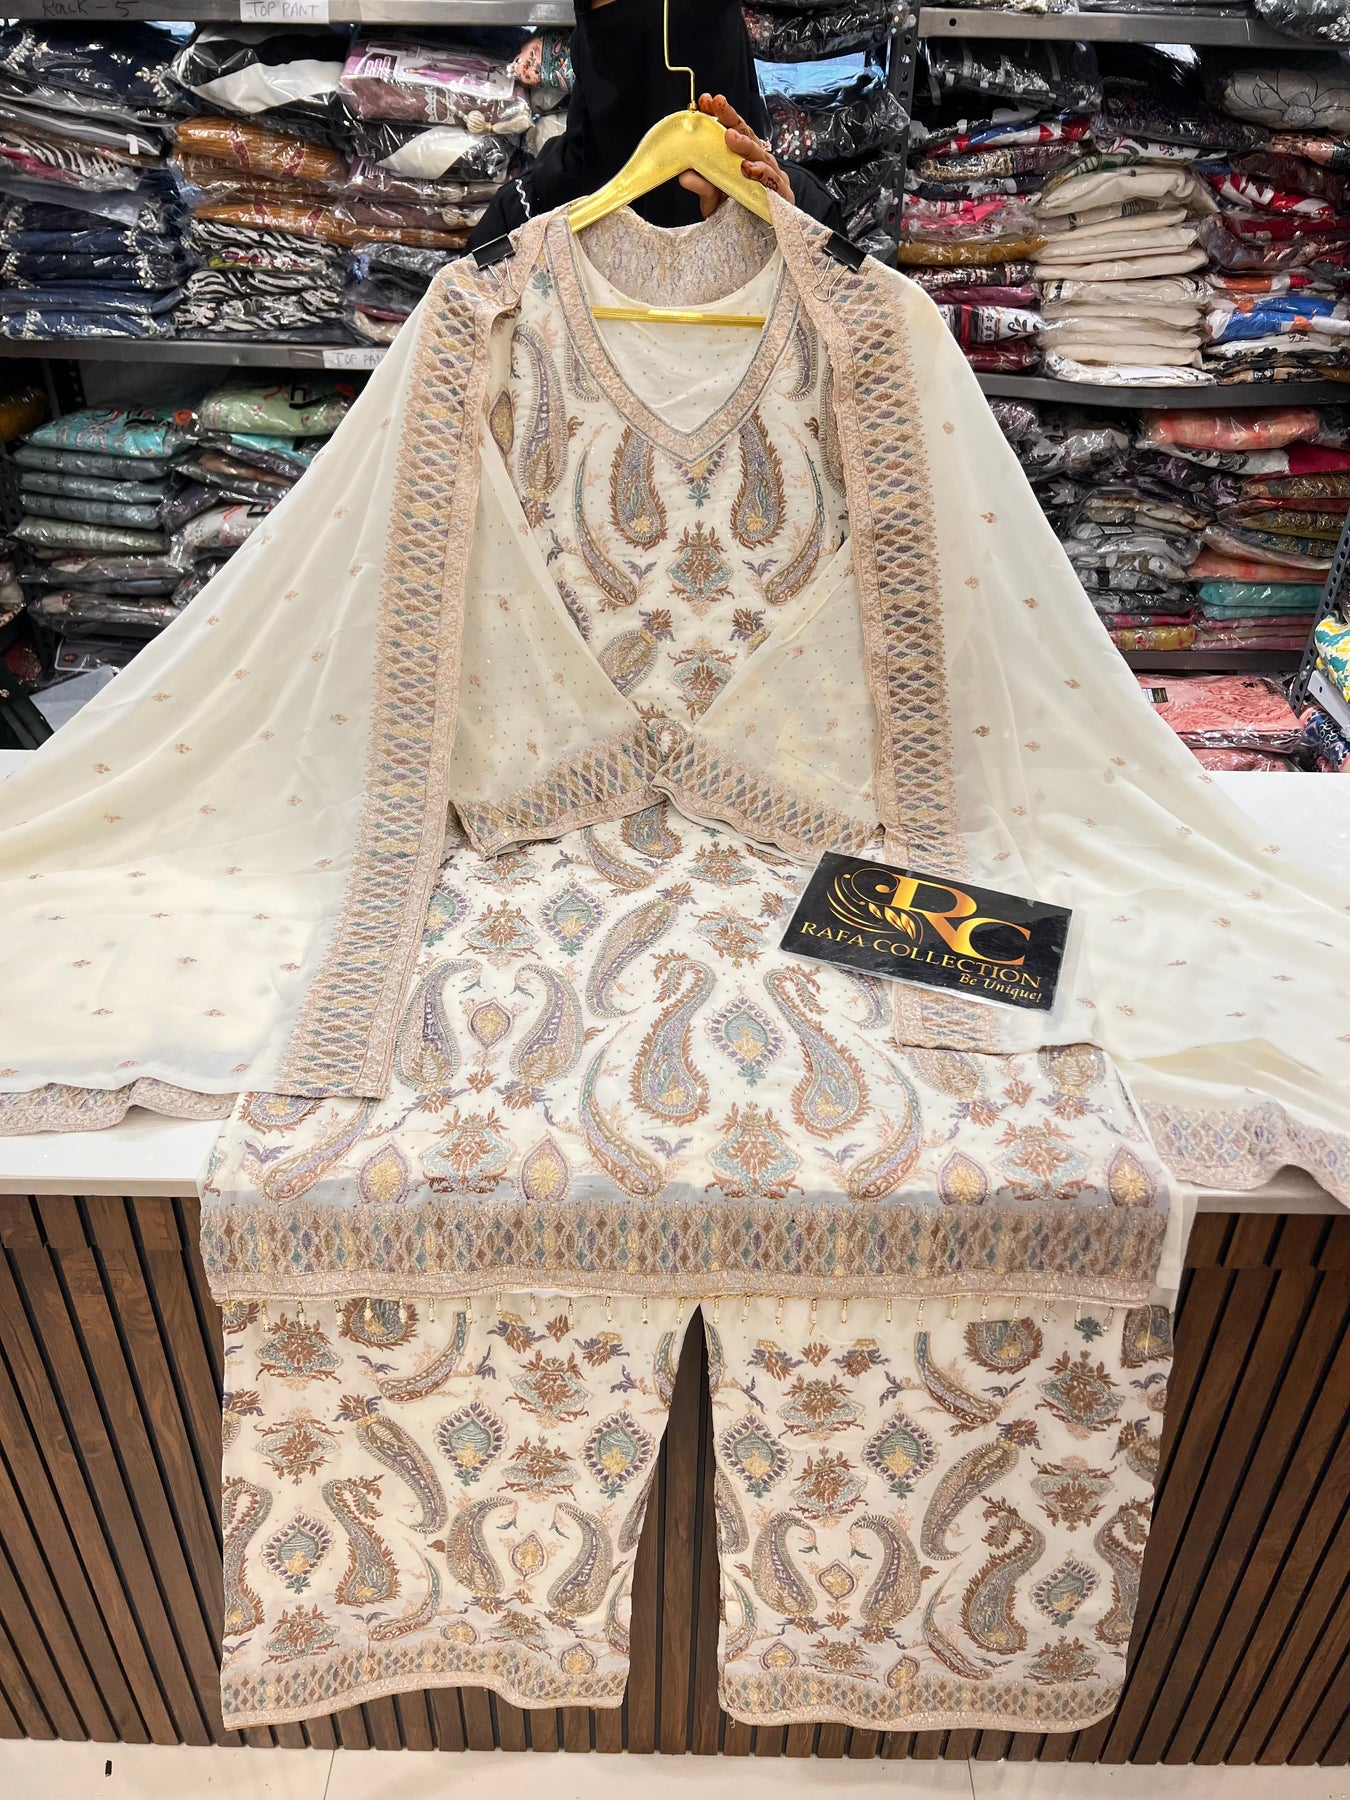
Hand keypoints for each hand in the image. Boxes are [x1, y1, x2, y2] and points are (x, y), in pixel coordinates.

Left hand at [679, 92, 793, 217]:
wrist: (751, 243)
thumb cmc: (734, 216)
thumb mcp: (711, 200)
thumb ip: (701, 186)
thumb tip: (684, 175)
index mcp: (742, 158)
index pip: (733, 130)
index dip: (722, 115)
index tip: (706, 101)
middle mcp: (760, 163)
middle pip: (748, 136)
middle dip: (732, 120)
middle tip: (718, 107)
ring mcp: (773, 178)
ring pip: (761, 155)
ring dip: (745, 145)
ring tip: (730, 138)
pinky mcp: (782, 196)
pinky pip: (773, 181)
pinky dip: (761, 173)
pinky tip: (748, 168)